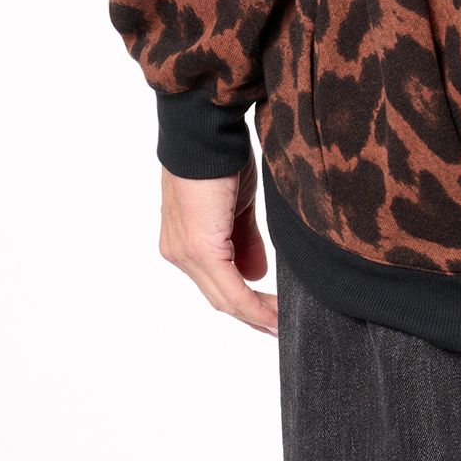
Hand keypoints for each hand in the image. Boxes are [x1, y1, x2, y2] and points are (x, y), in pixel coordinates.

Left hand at [159, 159, 276, 333]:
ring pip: (224, 297)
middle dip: (251, 314)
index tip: (269, 313)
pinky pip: (230, 288)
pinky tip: (270, 315)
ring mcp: (185, 253)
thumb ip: (243, 241)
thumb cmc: (220, 159)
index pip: (215, 282)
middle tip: (278, 325)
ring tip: (281, 322)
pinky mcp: (199, 249)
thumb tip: (256, 274)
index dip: (243, 302)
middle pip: (219, 296)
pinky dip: (251, 304)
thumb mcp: (236, 207)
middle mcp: (179, 252)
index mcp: (185, 241)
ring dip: (254, 313)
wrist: (206, 134)